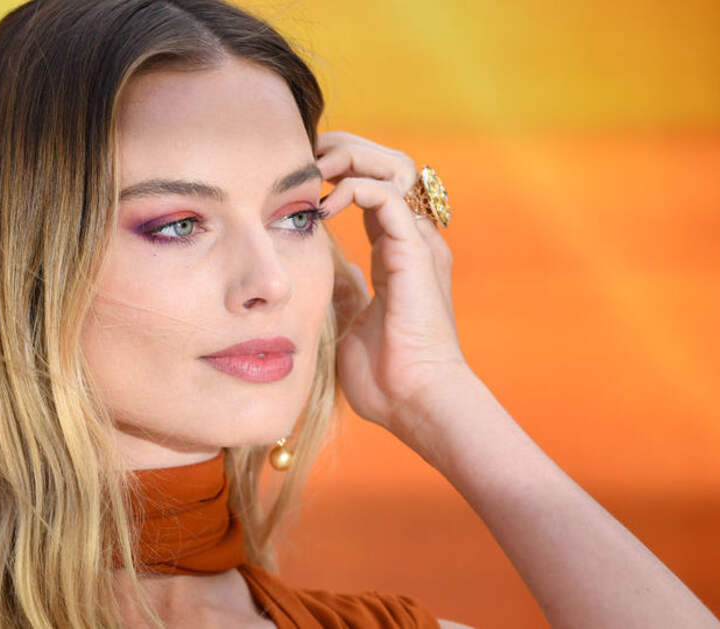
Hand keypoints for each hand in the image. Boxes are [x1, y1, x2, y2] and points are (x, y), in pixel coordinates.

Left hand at [315, 131, 466, 432]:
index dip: (339, 175)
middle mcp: (414, 240)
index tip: (300, 181)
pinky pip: (387, 196)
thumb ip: (341, 294)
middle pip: (389, 165)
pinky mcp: (415, 252)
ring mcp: (419, 243)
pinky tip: (324, 207)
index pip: (373, 192)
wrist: (416, 403)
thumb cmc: (385, 378)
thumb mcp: (350, 324)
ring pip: (394, 167)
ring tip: (315, 170)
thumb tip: (320, 278)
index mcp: (398, 254)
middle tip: (308, 158)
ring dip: (351, 158)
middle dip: (347, 150)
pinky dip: (353, 189)